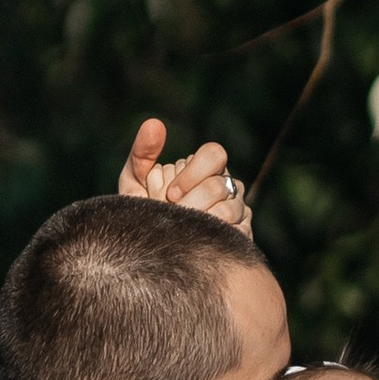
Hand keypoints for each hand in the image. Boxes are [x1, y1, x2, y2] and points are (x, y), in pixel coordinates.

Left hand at [116, 114, 254, 234]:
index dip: (192, 173)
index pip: (214, 154)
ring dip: (198, 222)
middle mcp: (228, 186)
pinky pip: (233, 233)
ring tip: (181, 232)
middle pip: (218, 185)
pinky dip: (210, 238)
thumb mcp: (135, 184)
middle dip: (190, 203)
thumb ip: (142, 154)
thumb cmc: (144, 216)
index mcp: (207, 168)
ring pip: (228, 210)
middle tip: (173, 216)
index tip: (171, 194)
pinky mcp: (244, 236)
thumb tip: (153, 123)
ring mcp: (240, 211)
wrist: (149, 256)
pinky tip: (195, 243)